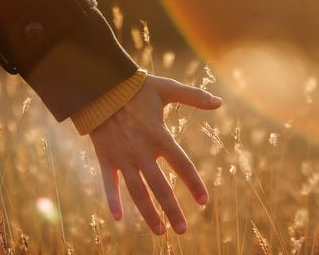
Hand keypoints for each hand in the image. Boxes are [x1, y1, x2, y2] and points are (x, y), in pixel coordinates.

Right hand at [89, 74, 222, 233]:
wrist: (99, 86)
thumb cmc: (136, 87)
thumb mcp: (167, 89)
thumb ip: (194, 97)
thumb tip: (219, 102)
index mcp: (159, 136)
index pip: (182, 165)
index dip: (194, 184)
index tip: (203, 201)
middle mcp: (141, 151)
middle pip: (160, 187)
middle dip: (172, 210)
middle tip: (182, 230)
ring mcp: (122, 157)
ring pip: (137, 192)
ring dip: (148, 213)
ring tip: (160, 232)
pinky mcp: (105, 158)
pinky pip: (108, 184)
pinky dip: (113, 200)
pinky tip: (120, 218)